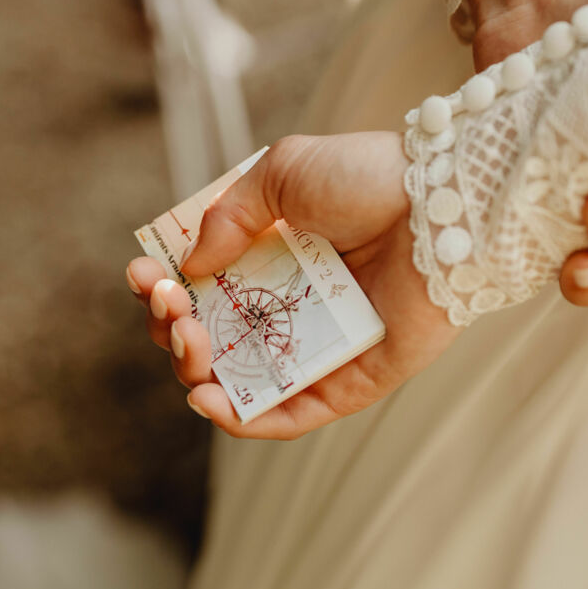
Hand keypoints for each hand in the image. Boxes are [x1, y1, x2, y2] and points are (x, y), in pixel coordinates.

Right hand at [127, 133, 462, 439]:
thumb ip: (231, 211)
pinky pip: (291, 415)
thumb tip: (194, 263)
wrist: (442, 205)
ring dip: (197, 371)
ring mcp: (319, 346)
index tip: (145, 274)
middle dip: (173, 328)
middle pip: (214, 336)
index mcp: (274, 256)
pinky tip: (208, 398)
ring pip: (242, 380)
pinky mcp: (350, 383)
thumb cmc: (369, 179)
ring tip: (189, 343)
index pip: (205, 285)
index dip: (166, 286)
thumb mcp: (284, 171)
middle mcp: (293, 303)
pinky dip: (245, 417)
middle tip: (171, 307)